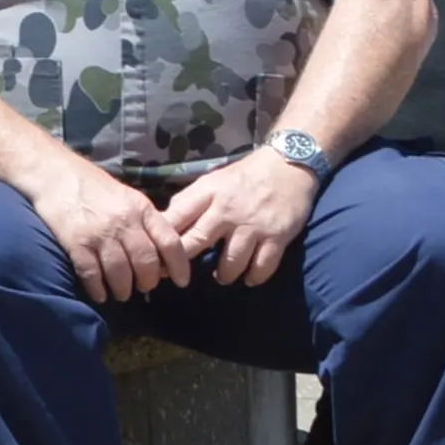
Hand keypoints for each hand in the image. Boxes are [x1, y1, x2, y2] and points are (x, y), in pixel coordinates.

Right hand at [34, 156, 188, 303]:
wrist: (54, 173)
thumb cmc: (92, 185)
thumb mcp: (127, 196)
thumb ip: (144, 221)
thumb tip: (160, 252)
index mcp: (141, 208)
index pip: (170, 242)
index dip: (179, 266)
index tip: (182, 282)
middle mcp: (124, 222)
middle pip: (146, 263)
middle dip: (147, 282)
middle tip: (143, 287)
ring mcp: (100, 233)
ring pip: (121, 273)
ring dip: (123, 289)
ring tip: (121, 293)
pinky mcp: (76, 243)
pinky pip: (92, 274)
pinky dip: (98, 289)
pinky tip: (99, 294)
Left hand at [160, 148, 321, 287]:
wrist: (288, 166)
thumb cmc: (245, 176)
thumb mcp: (213, 180)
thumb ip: (191, 201)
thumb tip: (165, 222)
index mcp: (208, 192)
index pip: (176, 217)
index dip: (162, 238)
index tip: (156, 254)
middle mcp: (227, 210)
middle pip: (197, 241)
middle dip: (184, 262)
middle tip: (180, 275)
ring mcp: (252, 225)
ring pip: (231, 262)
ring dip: (224, 275)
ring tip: (221, 277)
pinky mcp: (277, 237)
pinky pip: (262, 266)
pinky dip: (254, 277)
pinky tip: (249, 278)